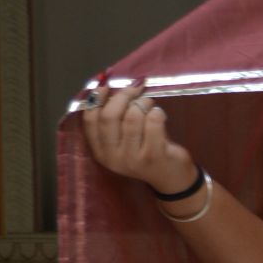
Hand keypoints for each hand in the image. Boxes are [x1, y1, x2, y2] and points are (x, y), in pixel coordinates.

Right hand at [80, 79, 195, 194]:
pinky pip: (152, 122)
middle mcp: (113, 157)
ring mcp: (133, 158)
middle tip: (135, 90)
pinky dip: (157, 112)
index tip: (106, 86)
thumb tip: (105, 84)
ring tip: (150, 104)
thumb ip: (113, 117)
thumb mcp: (123, 138)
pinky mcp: (154, 155)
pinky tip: (160, 115)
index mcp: (101, 151)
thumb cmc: (145, 150)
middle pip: (109, 116)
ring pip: (132, 117)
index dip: (96, 99)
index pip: (90, 121)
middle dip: (122, 96)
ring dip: (143, 103)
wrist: (172, 178)